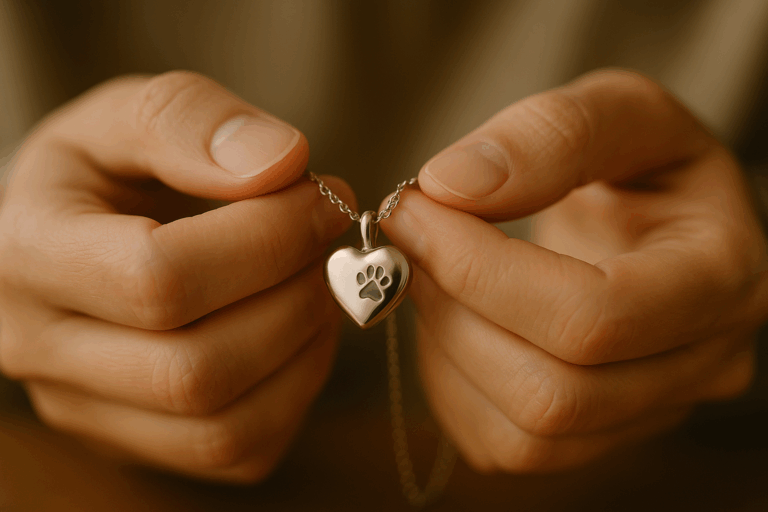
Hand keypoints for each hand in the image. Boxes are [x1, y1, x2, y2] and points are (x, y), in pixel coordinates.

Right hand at [0, 72, 354, 481]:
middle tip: (330, 239)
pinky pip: (241, 450)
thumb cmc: (107, 171)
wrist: (78, 233)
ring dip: (303, 350)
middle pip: (196, 368)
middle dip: (295, 296)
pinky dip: (297, 390)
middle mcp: (42, 350)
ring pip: (224, 427)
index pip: (158, 278)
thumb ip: (192, 120)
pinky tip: (300, 328)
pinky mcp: (139, 441)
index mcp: (28, 254)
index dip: (268, 237)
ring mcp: (89, 411)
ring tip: (318, 281)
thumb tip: (282, 162)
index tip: (326, 194)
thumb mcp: (129, 114)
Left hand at [381, 70, 767, 472]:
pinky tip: (452, 317)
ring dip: (446, 348)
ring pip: (523, 433)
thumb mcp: (620, 111)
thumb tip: (449, 186)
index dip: (479, 268)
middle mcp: (698, 364)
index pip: (594, 314)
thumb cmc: (643, 162)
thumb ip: (549, 134)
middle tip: (410, 239)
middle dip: (453, 309)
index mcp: (718, 277)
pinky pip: (502, 446)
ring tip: (429, 273)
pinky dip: (452, 384)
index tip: (413, 208)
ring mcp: (648, 412)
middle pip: (553, 392)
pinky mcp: (595, 436)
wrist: (654, 218)